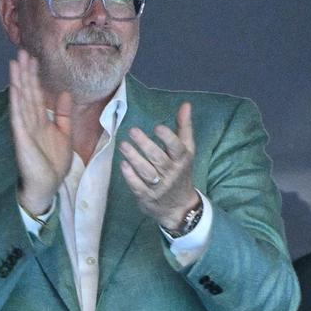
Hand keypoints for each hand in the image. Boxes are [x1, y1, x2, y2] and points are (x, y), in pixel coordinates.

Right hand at [6, 50, 73, 217]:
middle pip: (27, 91)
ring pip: (21, 99)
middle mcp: (30, 121)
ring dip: (18, 81)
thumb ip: (63, 114)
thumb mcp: (64, 133)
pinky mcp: (21, 138)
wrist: (48, 185)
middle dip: (25, 72)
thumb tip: (64, 93)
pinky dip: (16, 101)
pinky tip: (14, 87)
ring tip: (15, 62)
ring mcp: (24, 128)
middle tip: (22, 51)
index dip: (35, 76)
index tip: (34, 58)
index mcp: (40, 120)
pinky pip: (18, 116)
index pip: (36, 93)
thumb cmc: (53, 162)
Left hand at [117, 101, 201, 234]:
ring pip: (146, 171)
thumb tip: (186, 104)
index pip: (177, 148)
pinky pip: (137, 186)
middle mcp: (172, 173)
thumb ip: (184, 128)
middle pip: (158, 158)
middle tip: (132, 131)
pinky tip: (123, 165)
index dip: (168, 138)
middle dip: (145, 145)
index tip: (157, 127)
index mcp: (182, 160)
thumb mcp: (187, 151)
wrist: (179, 206)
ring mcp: (159, 186)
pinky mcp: (146, 197)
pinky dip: (130, 176)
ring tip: (123, 145)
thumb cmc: (181, 172)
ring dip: (134, 158)